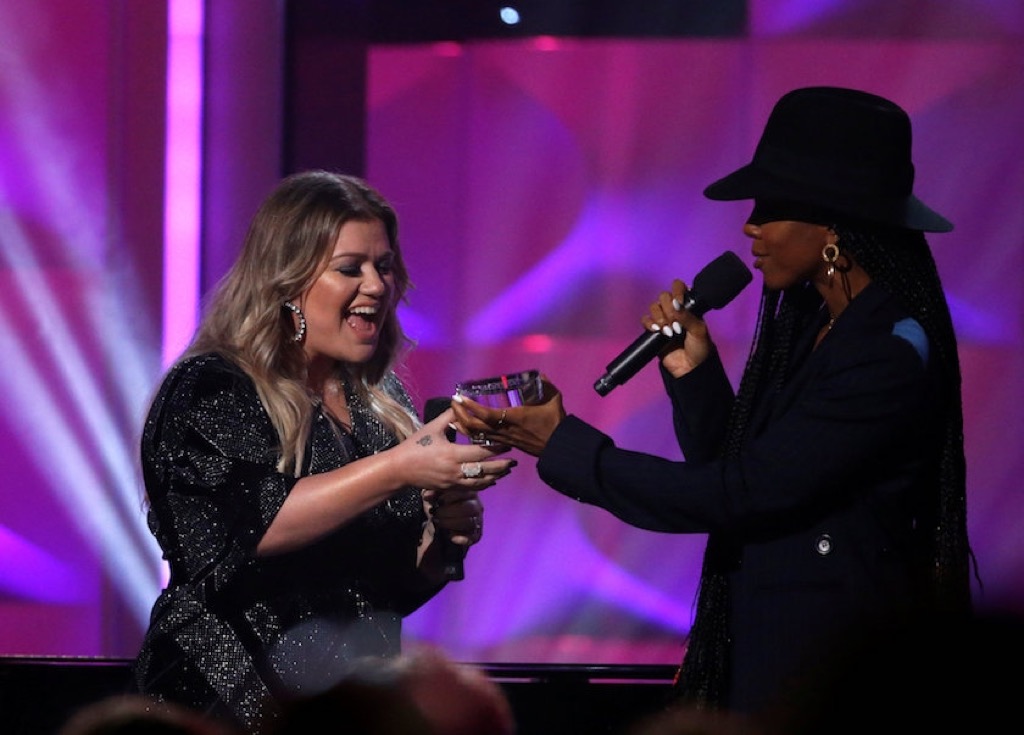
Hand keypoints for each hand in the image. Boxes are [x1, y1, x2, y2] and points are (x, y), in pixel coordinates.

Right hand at [402, 407, 516, 490]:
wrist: (400, 469)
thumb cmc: (415, 446)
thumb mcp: (432, 428)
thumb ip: (449, 417)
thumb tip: (461, 404)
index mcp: (452, 453)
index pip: (481, 452)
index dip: (497, 448)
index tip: (508, 443)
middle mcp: (455, 470)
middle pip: (485, 470)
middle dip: (502, 466)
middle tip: (514, 461)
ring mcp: (453, 481)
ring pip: (480, 482)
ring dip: (495, 477)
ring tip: (506, 471)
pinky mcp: (449, 488)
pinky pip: (471, 488)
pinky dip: (483, 484)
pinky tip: (491, 481)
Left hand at [423, 488, 483, 545]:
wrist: (440, 522)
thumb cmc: (439, 505)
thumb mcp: (434, 495)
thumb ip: (432, 492)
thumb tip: (427, 496)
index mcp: (469, 492)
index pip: (465, 492)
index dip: (450, 497)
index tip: (438, 501)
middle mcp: (477, 505)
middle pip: (469, 508)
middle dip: (448, 511)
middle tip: (435, 513)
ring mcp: (477, 520)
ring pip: (469, 522)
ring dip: (451, 523)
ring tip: (438, 522)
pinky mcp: (475, 535)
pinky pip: (472, 538)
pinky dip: (461, 538)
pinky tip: (450, 536)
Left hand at [450, 377, 565, 456]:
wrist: (557, 447)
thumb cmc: (555, 423)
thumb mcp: (553, 400)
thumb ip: (546, 385)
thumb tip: (541, 375)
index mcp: (514, 418)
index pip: (487, 414)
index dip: (471, 407)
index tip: (460, 397)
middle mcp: (504, 430)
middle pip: (474, 427)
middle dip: (460, 414)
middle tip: (454, 402)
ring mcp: (502, 438)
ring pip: (475, 435)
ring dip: (462, 424)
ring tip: (454, 412)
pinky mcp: (503, 443)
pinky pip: (481, 439)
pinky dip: (470, 432)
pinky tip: (464, 426)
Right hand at [641, 278, 712, 376]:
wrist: (690, 368)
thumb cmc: (700, 348)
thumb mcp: (698, 330)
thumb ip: (687, 316)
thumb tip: (674, 303)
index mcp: (688, 306)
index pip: (678, 287)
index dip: (677, 291)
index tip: (679, 302)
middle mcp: (675, 310)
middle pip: (663, 296)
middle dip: (668, 308)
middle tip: (675, 323)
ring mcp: (664, 320)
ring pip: (654, 307)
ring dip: (660, 317)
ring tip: (668, 331)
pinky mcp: (654, 331)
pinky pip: (646, 320)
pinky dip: (649, 324)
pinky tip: (658, 331)